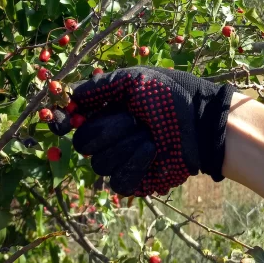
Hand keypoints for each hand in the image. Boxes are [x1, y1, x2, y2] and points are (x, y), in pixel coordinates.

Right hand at [49, 67, 233, 196]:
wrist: (200, 121)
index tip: (63, 122)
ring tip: (149, 135)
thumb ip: (99, 87)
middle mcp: (108, 137)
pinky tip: (152, 151)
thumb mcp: (133, 80)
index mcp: (105, 111)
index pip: (71, 121)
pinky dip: (134, 165)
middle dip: (106, 129)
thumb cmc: (169, 95)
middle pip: (82, 143)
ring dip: (125, 146)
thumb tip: (68, 96)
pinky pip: (118, 182)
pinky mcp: (135, 181)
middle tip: (133, 119)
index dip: (63, 122)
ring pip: (99, 163)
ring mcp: (120, 160)